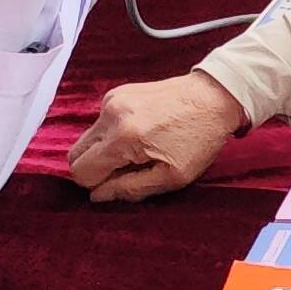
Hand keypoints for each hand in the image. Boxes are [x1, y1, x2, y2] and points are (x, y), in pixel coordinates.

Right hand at [69, 72, 243, 203]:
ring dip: (104, 151)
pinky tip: (140, 134)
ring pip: (86, 139)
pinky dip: (112, 135)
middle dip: (94, 169)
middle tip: (126, 170)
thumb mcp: (172, 176)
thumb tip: (97, 196)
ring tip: (137, 151)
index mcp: (122, 137)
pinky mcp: (117, 93)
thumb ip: (130, 189)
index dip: (96, 185)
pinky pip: (100, 123)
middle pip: (75, 154)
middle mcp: (111, 114)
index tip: (119, 183)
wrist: (215, 97)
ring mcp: (112, 100)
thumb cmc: (200, 138)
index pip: (81, 171)